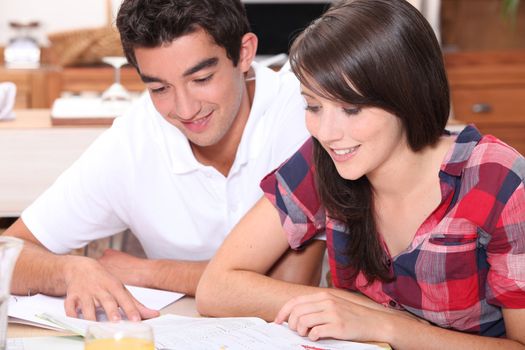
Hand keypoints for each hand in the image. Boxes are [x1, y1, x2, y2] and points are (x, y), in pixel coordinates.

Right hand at [63, 255, 158, 320]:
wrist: (80, 267)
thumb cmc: (104, 281)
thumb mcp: (121, 289)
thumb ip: (136, 304)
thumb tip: (154, 314)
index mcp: (114, 286)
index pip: (124, 299)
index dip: (131, 309)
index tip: (137, 320)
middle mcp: (100, 289)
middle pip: (107, 301)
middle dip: (111, 312)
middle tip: (117, 322)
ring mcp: (85, 293)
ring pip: (87, 306)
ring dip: (90, 315)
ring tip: (94, 325)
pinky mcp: (72, 297)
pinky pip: (70, 306)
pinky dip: (71, 313)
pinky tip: (74, 320)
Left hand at [275, 291, 392, 341]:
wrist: (375, 322)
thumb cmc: (352, 315)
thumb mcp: (334, 304)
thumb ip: (317, 306)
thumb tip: (296, 314)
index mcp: (323, 296)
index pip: (295, 302)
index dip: (283, 312)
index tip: (278, 321)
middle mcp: (326, 302)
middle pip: (297, 312)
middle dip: (291, 324)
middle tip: (296, 331)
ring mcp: (333, 313)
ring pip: (304, 322)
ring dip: (301, 331)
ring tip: (306, 334)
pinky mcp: (338, 326)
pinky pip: (316, 332)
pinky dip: (312, 336)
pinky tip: (317, 337)